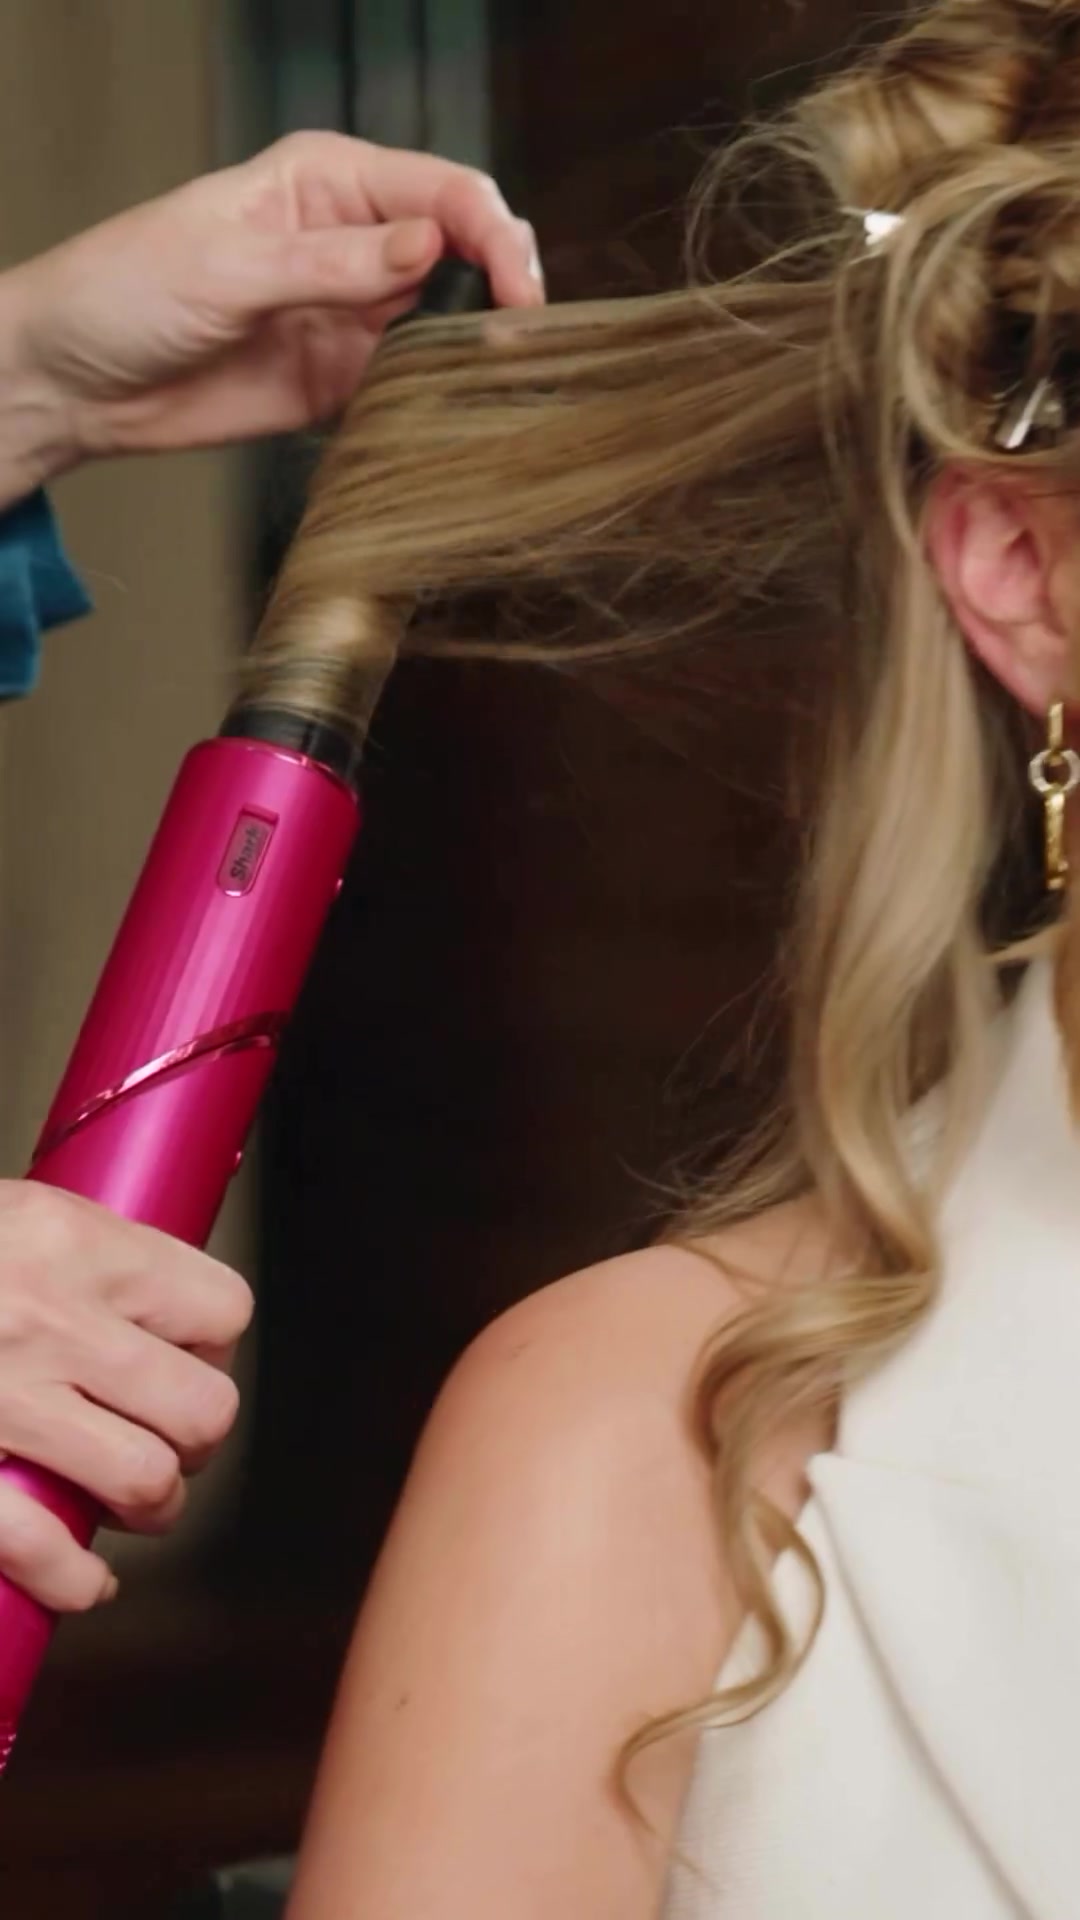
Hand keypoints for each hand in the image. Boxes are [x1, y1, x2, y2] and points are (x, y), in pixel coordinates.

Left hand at [0, 132, 541, 498]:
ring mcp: (351, 315)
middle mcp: (353, 243)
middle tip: (524, 342)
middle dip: (502, 287)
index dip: (492, 235)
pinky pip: (410, 388)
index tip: (516, 293)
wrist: (74, 381)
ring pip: (446, 323)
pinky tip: (457, 414)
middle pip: (461, 253)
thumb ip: (334, 265)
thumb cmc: (125, 293)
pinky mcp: (340, 381)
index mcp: (327, 183)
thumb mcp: (229, 270)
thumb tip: (431, 246)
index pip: (443, 193)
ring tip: (502, 381)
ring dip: (477, 350)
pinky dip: (439, 401)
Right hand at [0, 1181, 252, 1610]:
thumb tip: (152, 1308)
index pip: (218, 1309)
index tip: (185, 1358)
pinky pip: (47, 1548)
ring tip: (130, 1504)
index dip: (210, 1345)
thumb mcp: (3, 1219)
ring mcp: (0, 1402)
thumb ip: (75, 1258)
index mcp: (69, 1240)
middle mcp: (47, 1317)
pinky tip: (80, 1579)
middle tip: (165, 1442)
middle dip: (193, 1438)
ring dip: (149, 1507)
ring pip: (145, 1480)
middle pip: (202, 1405)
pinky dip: (75, 1579)